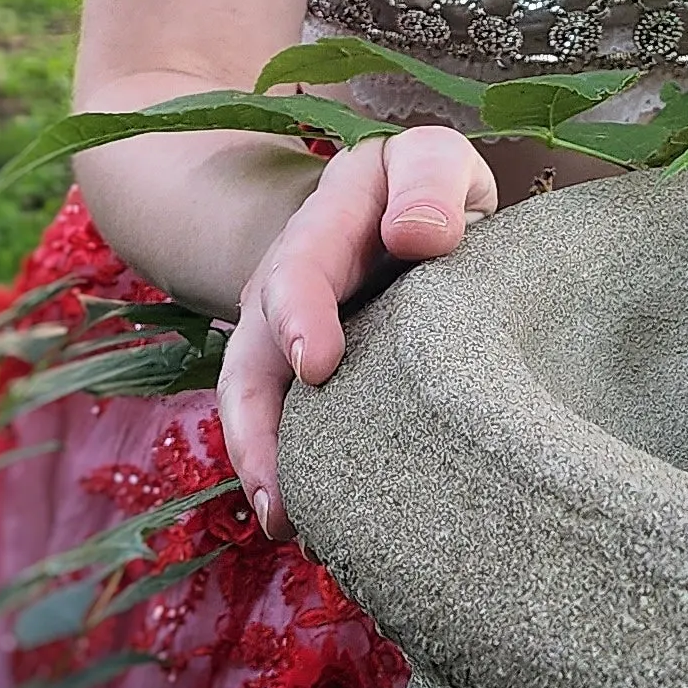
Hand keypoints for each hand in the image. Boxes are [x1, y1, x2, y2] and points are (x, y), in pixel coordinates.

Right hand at [218, 124, 496, 538]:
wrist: (396, 213)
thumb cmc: (427, 191)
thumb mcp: (434, 159)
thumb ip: (428, 179)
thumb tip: (419, 237)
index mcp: (327, 224)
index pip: (301, 267)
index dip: (300, 314)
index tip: (316, 365)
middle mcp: (288, 287)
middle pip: (253, 354)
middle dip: (259, 422)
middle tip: (279, 489)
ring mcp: (285, 338)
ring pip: (256, 402)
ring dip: (264, 463)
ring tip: (285, 524)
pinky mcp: (305, 384)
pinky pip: (284, 429)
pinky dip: (289, 476)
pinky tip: (308, 527)